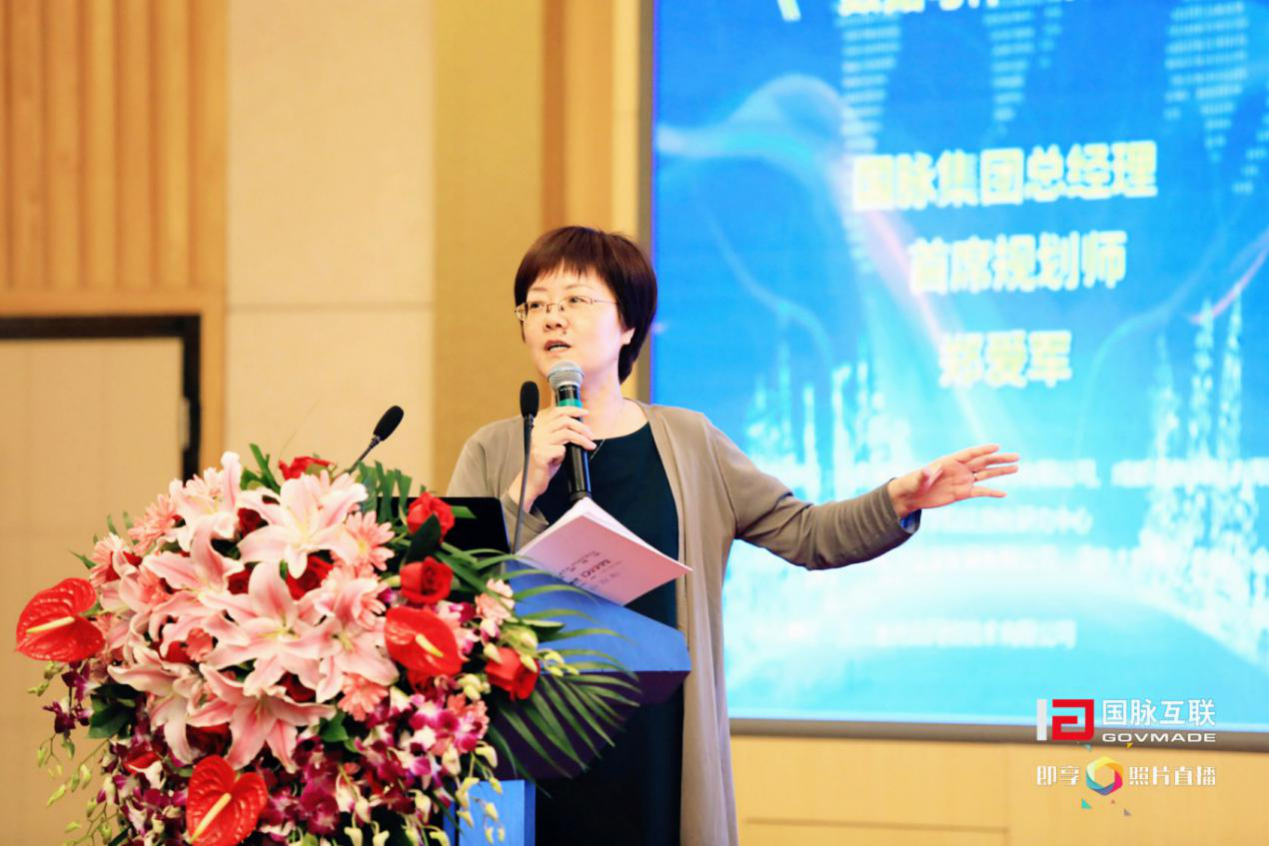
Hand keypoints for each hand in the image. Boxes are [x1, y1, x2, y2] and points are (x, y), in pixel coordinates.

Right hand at [507, 405, 595, 511]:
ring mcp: (538, 443)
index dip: (573, 409)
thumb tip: (581, 426)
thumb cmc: (545, 463)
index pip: (557, 411)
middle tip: (591, 435)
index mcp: (540, 427)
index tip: (585, 412)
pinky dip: (565, 455)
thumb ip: (562, 433)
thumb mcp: (553, 444)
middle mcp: (538, 432)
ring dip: (582, 439)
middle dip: (582, 427)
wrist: (532, 481)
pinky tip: (560, 461)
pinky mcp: (540, 455)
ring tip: (589, 445)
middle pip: (565, 421)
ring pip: (566, 434)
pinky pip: (561, 450)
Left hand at [887, 444, 1018, 518]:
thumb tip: (928, 470)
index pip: (970, 453)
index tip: (997, 446)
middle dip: (999, 458)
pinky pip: (980, 491)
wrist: (912, 496)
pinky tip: (1004, 493)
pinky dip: (991, 492)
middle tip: (1016, 456)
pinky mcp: (963, 493)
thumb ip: (924, 474)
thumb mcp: (917, 479)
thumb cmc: (913, 483)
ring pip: (986, 474)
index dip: (983, 450)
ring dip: (1000, 471)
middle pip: (983, 461)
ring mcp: (963, 480)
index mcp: (950, 461)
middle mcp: (960, 469)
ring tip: (1016, 467)